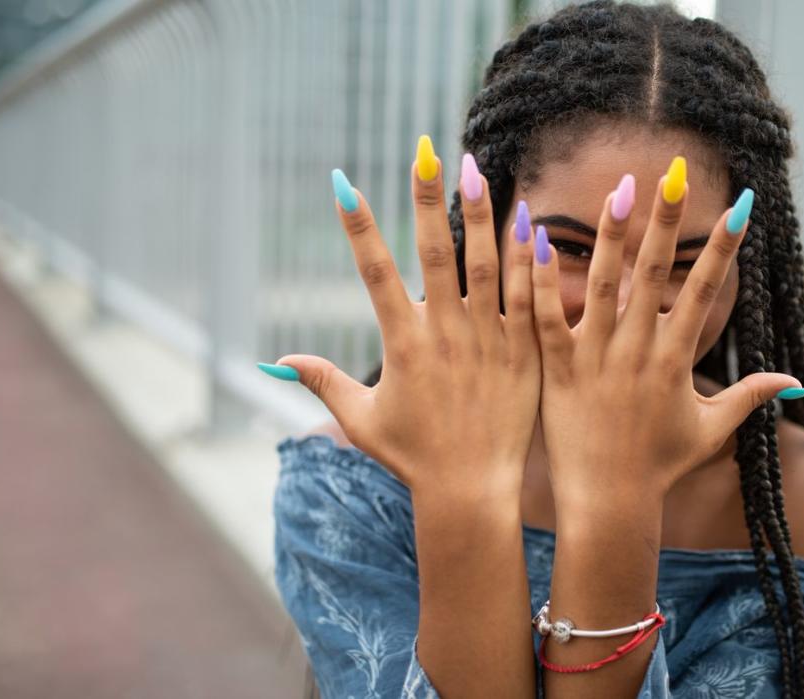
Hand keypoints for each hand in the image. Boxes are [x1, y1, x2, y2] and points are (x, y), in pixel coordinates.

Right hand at [268, 139, 540, 497]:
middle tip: (426, 154)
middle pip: (434, 254)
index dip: (357, 227)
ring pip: (485, 266)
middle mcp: (444, 335)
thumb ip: (322, 381)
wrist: (472, 492)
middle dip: (427, 201)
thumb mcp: (361, 420)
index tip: (342, 183)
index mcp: (402, 345)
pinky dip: (527, 261)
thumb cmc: (413, 458)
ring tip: (476, 170)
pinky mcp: (522, 353)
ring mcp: (487, 341)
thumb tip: (275, 361)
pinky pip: (527, 299)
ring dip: (480, 216)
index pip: (374, 273)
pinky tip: (529, 222)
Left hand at [530, 158, 800, 505]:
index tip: (740, 205)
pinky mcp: (558, 370)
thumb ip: (750, 397)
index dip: (723, 247)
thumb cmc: (659, 467)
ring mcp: (597, 358)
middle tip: (673, 173)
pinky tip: (536, 241)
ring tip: (617, 189)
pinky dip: (542, 282)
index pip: (704, 291)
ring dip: (611, 236)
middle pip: (654, 274)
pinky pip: (548, 319)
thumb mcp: (710, 429)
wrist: (609, 503)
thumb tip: (796, 382)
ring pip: (604, 286)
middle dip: (666, 221)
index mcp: (676, 359)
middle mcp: (639, 351)